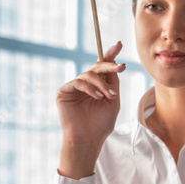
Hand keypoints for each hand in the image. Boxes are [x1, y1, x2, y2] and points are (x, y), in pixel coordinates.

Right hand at [57, 41, 125, 178]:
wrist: (88, 139)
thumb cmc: (101, 124)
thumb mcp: (113, 102)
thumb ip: (113, 83)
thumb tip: (115, 65)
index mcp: (97, 86)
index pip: (103, 67)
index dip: (111, 54)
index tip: (119, 44)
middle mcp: (85, 84)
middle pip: (96, 66)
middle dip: (109, 65)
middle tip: (120, 67)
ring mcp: (74, 87)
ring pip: (89, 74)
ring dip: (102, 84)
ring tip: (109, 96)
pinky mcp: (64, 92)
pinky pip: (78, 82)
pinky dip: (90, 88)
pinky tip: (97, 97)